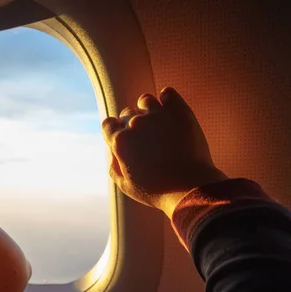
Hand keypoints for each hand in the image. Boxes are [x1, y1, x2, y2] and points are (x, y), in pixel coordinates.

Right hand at [102, 88, 226, 215]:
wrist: (190, 188)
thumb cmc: (157, 191)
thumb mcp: (126, 187)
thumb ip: (113, 167)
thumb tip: (112, 153)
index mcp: (120, 142)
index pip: (108, 125)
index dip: (115, 132)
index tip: (126, 141)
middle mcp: (135, 124)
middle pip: (127, 114)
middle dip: (132, 125)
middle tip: (147, 140)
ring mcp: (157, 114)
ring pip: (145, 101)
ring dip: (148, 110)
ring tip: (158, 124)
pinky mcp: (178, 110)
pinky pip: (167, 93)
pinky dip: (167, 99)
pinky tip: (170, 111)